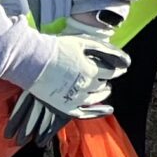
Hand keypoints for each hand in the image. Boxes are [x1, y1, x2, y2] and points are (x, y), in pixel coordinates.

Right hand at [7, 34, 128, 141]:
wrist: (31, 60)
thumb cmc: (58, 48)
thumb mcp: (84, 43)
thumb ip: (105, 50)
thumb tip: (124, 59)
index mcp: (91, 70)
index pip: (111, 73)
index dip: (116, 70)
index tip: (119, 69)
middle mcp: (84, 86)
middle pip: (102, 85)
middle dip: (105, 81)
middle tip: (106, 78)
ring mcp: (74, 98)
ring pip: (95, 98)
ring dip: (102, 94)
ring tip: (104, 90)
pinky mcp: (63, 107)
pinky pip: (84, 113)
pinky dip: (97, 112)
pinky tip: (108, 110)